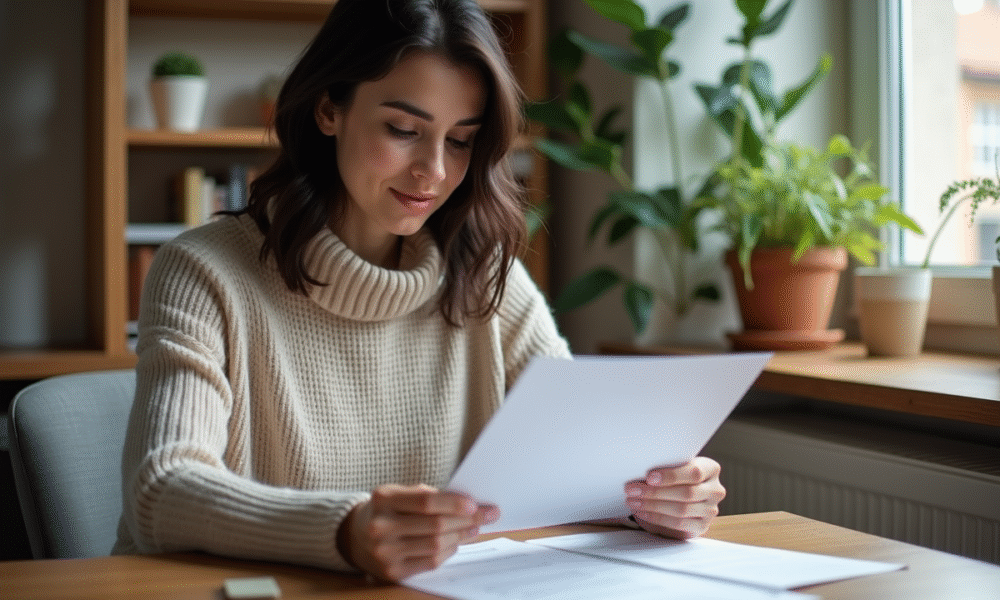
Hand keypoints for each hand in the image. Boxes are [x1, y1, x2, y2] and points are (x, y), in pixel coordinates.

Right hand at [338, 483, 498, 581]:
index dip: (453, 503)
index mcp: (383, 499)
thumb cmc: (386, 510)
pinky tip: (456, 543)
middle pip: (435, 525)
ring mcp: (385, 552)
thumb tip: (467, 504)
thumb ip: (426, 495)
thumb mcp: (398, 493)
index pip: (425, 502)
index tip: (475, 504)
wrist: (355, 536)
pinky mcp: (392, 572)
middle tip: (486, 515)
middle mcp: (380, 526)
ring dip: (461, 536)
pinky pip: (430, 562)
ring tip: (474, 528)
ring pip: (435, 545)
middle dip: (466, 520)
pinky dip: (448, 551)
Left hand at [624, 457, 724, 538]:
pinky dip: (657, 518)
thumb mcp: (675, 466)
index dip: (671, 476)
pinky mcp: (702, 526)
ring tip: (633, 501)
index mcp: (711, 469)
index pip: (694, 472)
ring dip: (653, 506)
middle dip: (655, 492)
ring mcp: (711, 510)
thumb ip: (666, 466)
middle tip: (633, 490)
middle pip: (686, 493)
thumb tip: (640, 470)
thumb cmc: (676, 476)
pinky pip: (678, 524)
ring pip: (681, 510)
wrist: (683, 494)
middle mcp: (715, 490)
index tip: (649, 477)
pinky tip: (643, 512)